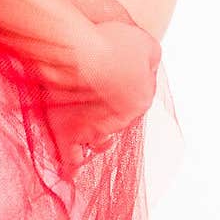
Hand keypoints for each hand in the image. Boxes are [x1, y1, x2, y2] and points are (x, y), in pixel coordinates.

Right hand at [42, 17, 160, 177]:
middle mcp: (119, 121)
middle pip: (118, 122)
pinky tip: (71, 175)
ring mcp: (92, 129)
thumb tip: (149, 66)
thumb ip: (152, 57)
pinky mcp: (68, 132)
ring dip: (97, 141)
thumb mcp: (146, 44)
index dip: (126, 90)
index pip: (138, 100)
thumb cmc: (110, 45)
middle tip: (100, 102)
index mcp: (141, 100)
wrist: (79, 55)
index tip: (116, 82)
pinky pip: (70, 159)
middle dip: (110, 114)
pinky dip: (71, 168)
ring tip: (94, 142)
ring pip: (98, 142)